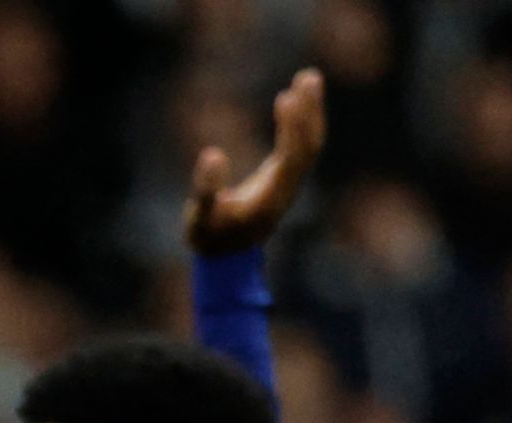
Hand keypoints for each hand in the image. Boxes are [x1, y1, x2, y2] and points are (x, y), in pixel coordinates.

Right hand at [186, 70, 324, 254]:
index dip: (292, 127)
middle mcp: (287, 187)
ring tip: (306, 77)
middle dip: (310, 111)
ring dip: (312, 111)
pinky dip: (302, 121)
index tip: (286, 97)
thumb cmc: (209, 237)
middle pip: (309, 145)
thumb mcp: (200, 217)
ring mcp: (288, 182)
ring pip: (310, 143)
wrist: (224, 257)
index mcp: (271, 196)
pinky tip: (293, 100)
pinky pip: (301, 145)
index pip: (292, 156)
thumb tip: (211, 155)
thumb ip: (205, 189)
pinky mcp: (283, 177)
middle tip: (307, 76)